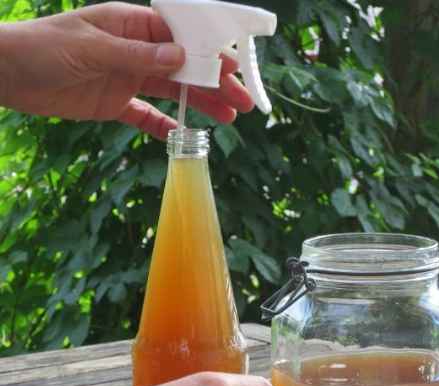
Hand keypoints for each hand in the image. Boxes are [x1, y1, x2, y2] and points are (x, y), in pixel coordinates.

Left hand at [0, 2, 253, 138]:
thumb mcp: (90, 48)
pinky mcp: (114, 103)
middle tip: (243, 102)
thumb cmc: (42, 48)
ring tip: (230, 119)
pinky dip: (167, 126)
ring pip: (174, 91)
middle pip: (185, 66)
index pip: (179, 35)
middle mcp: (135, 50)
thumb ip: (137, 55)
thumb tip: (181, 57)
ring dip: (201, 104)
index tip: (232, 67)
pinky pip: (147, 115)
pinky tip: (187, 136)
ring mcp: (127, 77)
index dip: (209, 51)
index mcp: (130, 25)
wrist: (3, 74)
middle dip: (215, 82)